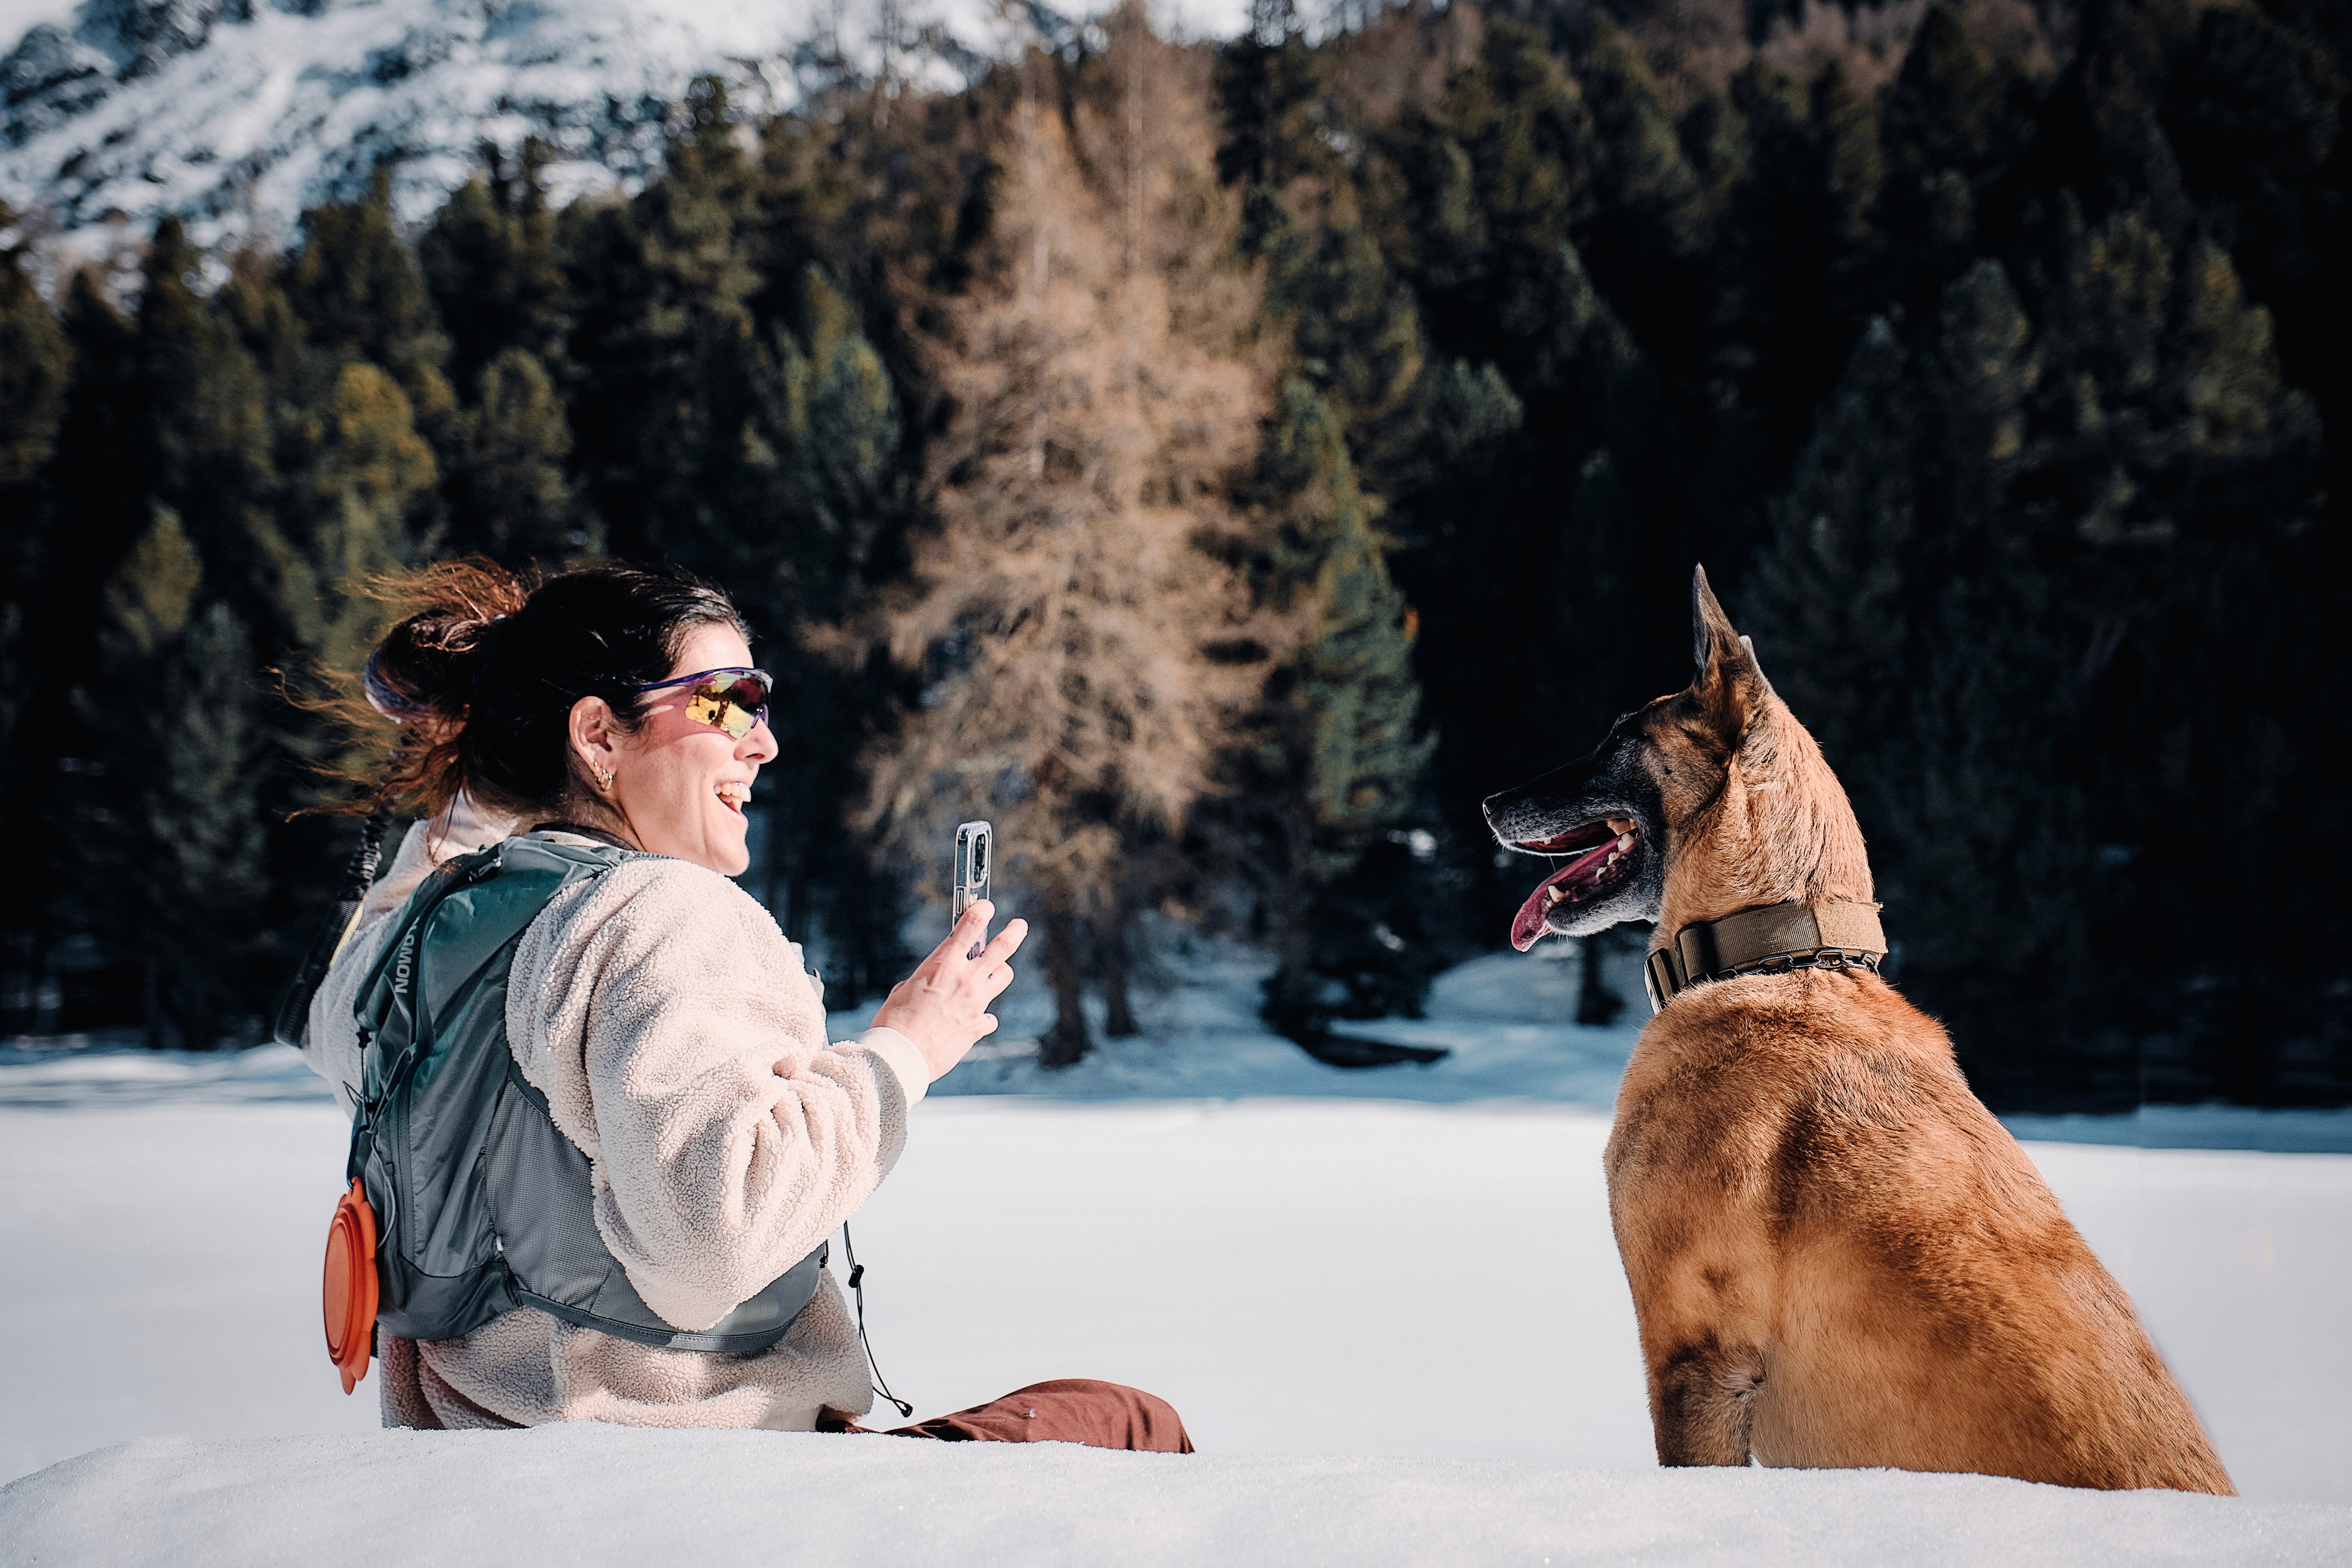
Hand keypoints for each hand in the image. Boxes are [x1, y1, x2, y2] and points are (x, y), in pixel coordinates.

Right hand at [870, 901, 1027, 1081]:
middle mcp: (965, 979)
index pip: (970, 925)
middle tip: (1019, 925)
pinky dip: (983, 1015)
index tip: (986, 905)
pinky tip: (972, 1020)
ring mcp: (976, 1003)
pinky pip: (990, 1016)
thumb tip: (931, 982)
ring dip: (1000, 970)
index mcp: (943, 964)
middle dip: (1014, 932)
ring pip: (1003, 975)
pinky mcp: (979, 1026)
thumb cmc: (895, 1022)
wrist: (901, 1056)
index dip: (981, 910)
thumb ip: (925, 979)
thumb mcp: (905, 989)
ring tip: (995, 970)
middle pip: (1002, 947)